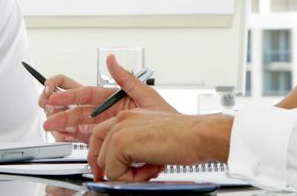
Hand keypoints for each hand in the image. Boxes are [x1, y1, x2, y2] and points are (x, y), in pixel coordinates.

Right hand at [41, 55, 176, 142]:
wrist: (176, 139)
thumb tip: (111, 58)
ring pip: (78, 124)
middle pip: (78, 110)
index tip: (54, 95)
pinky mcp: (106, 140)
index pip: (86, 94)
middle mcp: (107, 112)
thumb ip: (125, 77)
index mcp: (113, 98)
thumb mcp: (146, 94)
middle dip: (60, 111)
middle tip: (47, 115)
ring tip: (52, 126)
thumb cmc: (165, 117)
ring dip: (63, 124)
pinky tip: (64, 136)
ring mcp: (105, 126)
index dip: (68, 95)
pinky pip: (85, 138)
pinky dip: (73, 138)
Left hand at [89, 110, 232, 180]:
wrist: (198, 135)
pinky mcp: (122, 143)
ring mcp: (120, 130)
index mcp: (129, 116)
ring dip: (127, 175)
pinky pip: (115, 173)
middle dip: (110, 169)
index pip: (100, 136)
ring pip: (106, 165)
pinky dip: (132, 179)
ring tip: (151, 169)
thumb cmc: (185, 137)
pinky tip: (152, 169)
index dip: (102, 158)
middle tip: (126, 179)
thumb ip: (135, 148)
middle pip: (98, 150)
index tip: (105, 173)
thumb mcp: (154, 138)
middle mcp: (121, 119)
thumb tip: (122, 167)